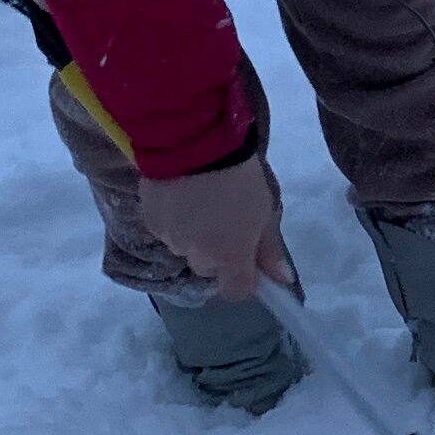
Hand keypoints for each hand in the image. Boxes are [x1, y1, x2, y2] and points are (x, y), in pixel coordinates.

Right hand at [139, 153, 294, 301]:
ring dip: (191, 234)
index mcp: (229, 256)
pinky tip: (179, 193)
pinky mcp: (149, 221)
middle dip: (215, 251)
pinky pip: (165, 229)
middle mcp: (196, 256)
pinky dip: (173, 218)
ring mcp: (169, 239)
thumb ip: (270, 249)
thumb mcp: (264, 209)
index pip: (235, 291)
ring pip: (184, 247)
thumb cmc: (239, 175)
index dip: (242, 278)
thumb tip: (284, 281)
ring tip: (199, 200)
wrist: (193, 142)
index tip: (246, 258)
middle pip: (208, 267)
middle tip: (222, 218)